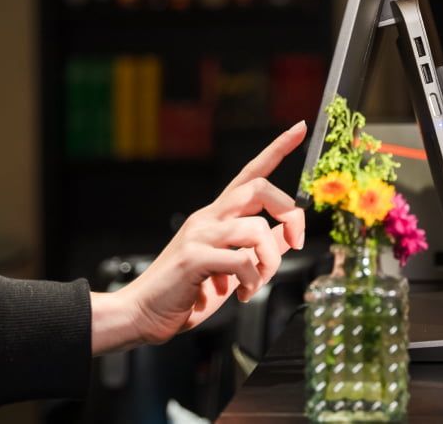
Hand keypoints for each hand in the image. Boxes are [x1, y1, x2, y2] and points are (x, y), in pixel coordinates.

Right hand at [91, 121, 307, 354]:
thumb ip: (260, 248)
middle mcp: (209, 217)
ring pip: (257, 228)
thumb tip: (289, 234)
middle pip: (259, 188)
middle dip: (289, 212)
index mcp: (218, 216)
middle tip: (296, 241)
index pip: (251, 172)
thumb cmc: (187, 293)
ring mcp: (199, 234)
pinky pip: (242, 259)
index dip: (277, 149)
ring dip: (270, 263)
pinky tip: (240, 295)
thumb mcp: (232, 268)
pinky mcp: (193, 256)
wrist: (142, 314)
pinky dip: (251, 281)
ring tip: (256, 285)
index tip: (300, 128)